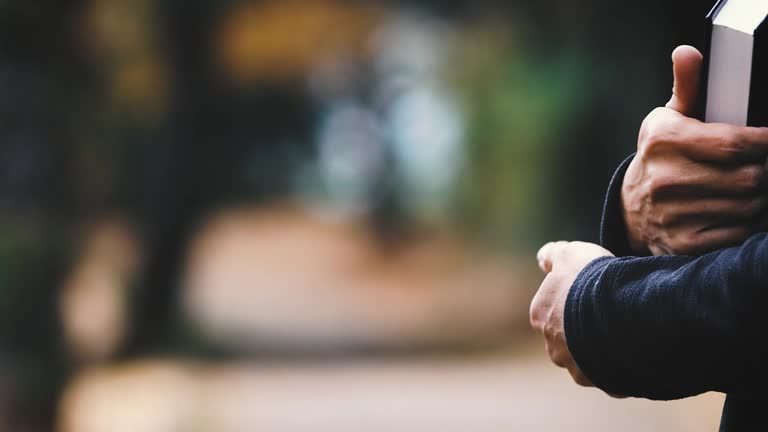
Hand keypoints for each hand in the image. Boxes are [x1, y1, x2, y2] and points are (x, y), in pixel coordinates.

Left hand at [530, 241, 612, 386]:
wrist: (619, 311)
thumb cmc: (590, 279)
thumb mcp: (570, 254)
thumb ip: (553, 255)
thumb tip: (542, 258)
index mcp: (540, 315)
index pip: (554, 307)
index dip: (574, 297)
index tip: (594, 291)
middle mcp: (551, 344)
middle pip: (568, 335)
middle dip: (584, 326)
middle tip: (610, 312)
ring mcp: (574, 365)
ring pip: (587, 357)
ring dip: (600, 347)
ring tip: (624, 331)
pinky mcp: (600, 380)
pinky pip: (611, 372)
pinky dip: (620, 363)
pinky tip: (633, 349)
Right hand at [623, 46, 767, 255]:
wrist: (631, 211)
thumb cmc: (660, 158)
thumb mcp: (667, 120)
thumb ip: (687, 87)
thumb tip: (687, 52)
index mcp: (664, 141)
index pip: (736, 143)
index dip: (766, 143)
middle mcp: (665, 179)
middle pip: (750, 177)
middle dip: (765, 173)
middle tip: (762, 169)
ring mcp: (673, 214)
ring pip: (749, 207)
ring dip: (761, 200)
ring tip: (754, 191)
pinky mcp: (683, 243)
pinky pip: (738, 234)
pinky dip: (749, 226)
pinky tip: (742, 214)